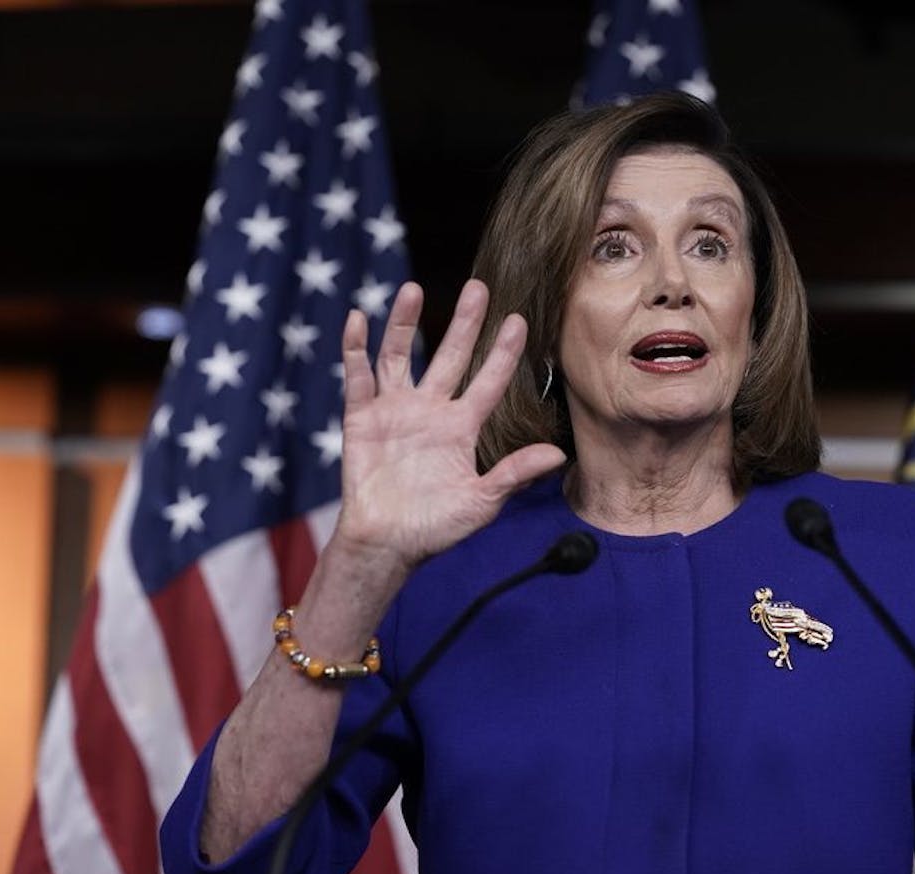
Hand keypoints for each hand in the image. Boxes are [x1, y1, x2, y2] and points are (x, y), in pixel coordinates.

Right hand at [332, 279, 565, 568]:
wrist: (387, 545)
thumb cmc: (436, 528)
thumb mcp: (482, 502)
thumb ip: (514, 475)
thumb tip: (558, 456)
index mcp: (462, 427)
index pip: (489, 381)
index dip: (503, 352)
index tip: (519, 321)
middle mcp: (431, 410)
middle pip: (449, 356)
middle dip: (464, 323)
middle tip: (478, 286)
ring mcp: (395, 411)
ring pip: (400, 356)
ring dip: (403, 323)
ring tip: (412, 289)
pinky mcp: (362, 419)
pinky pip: (358, 378)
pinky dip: (355, 349)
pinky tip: (357, 320)